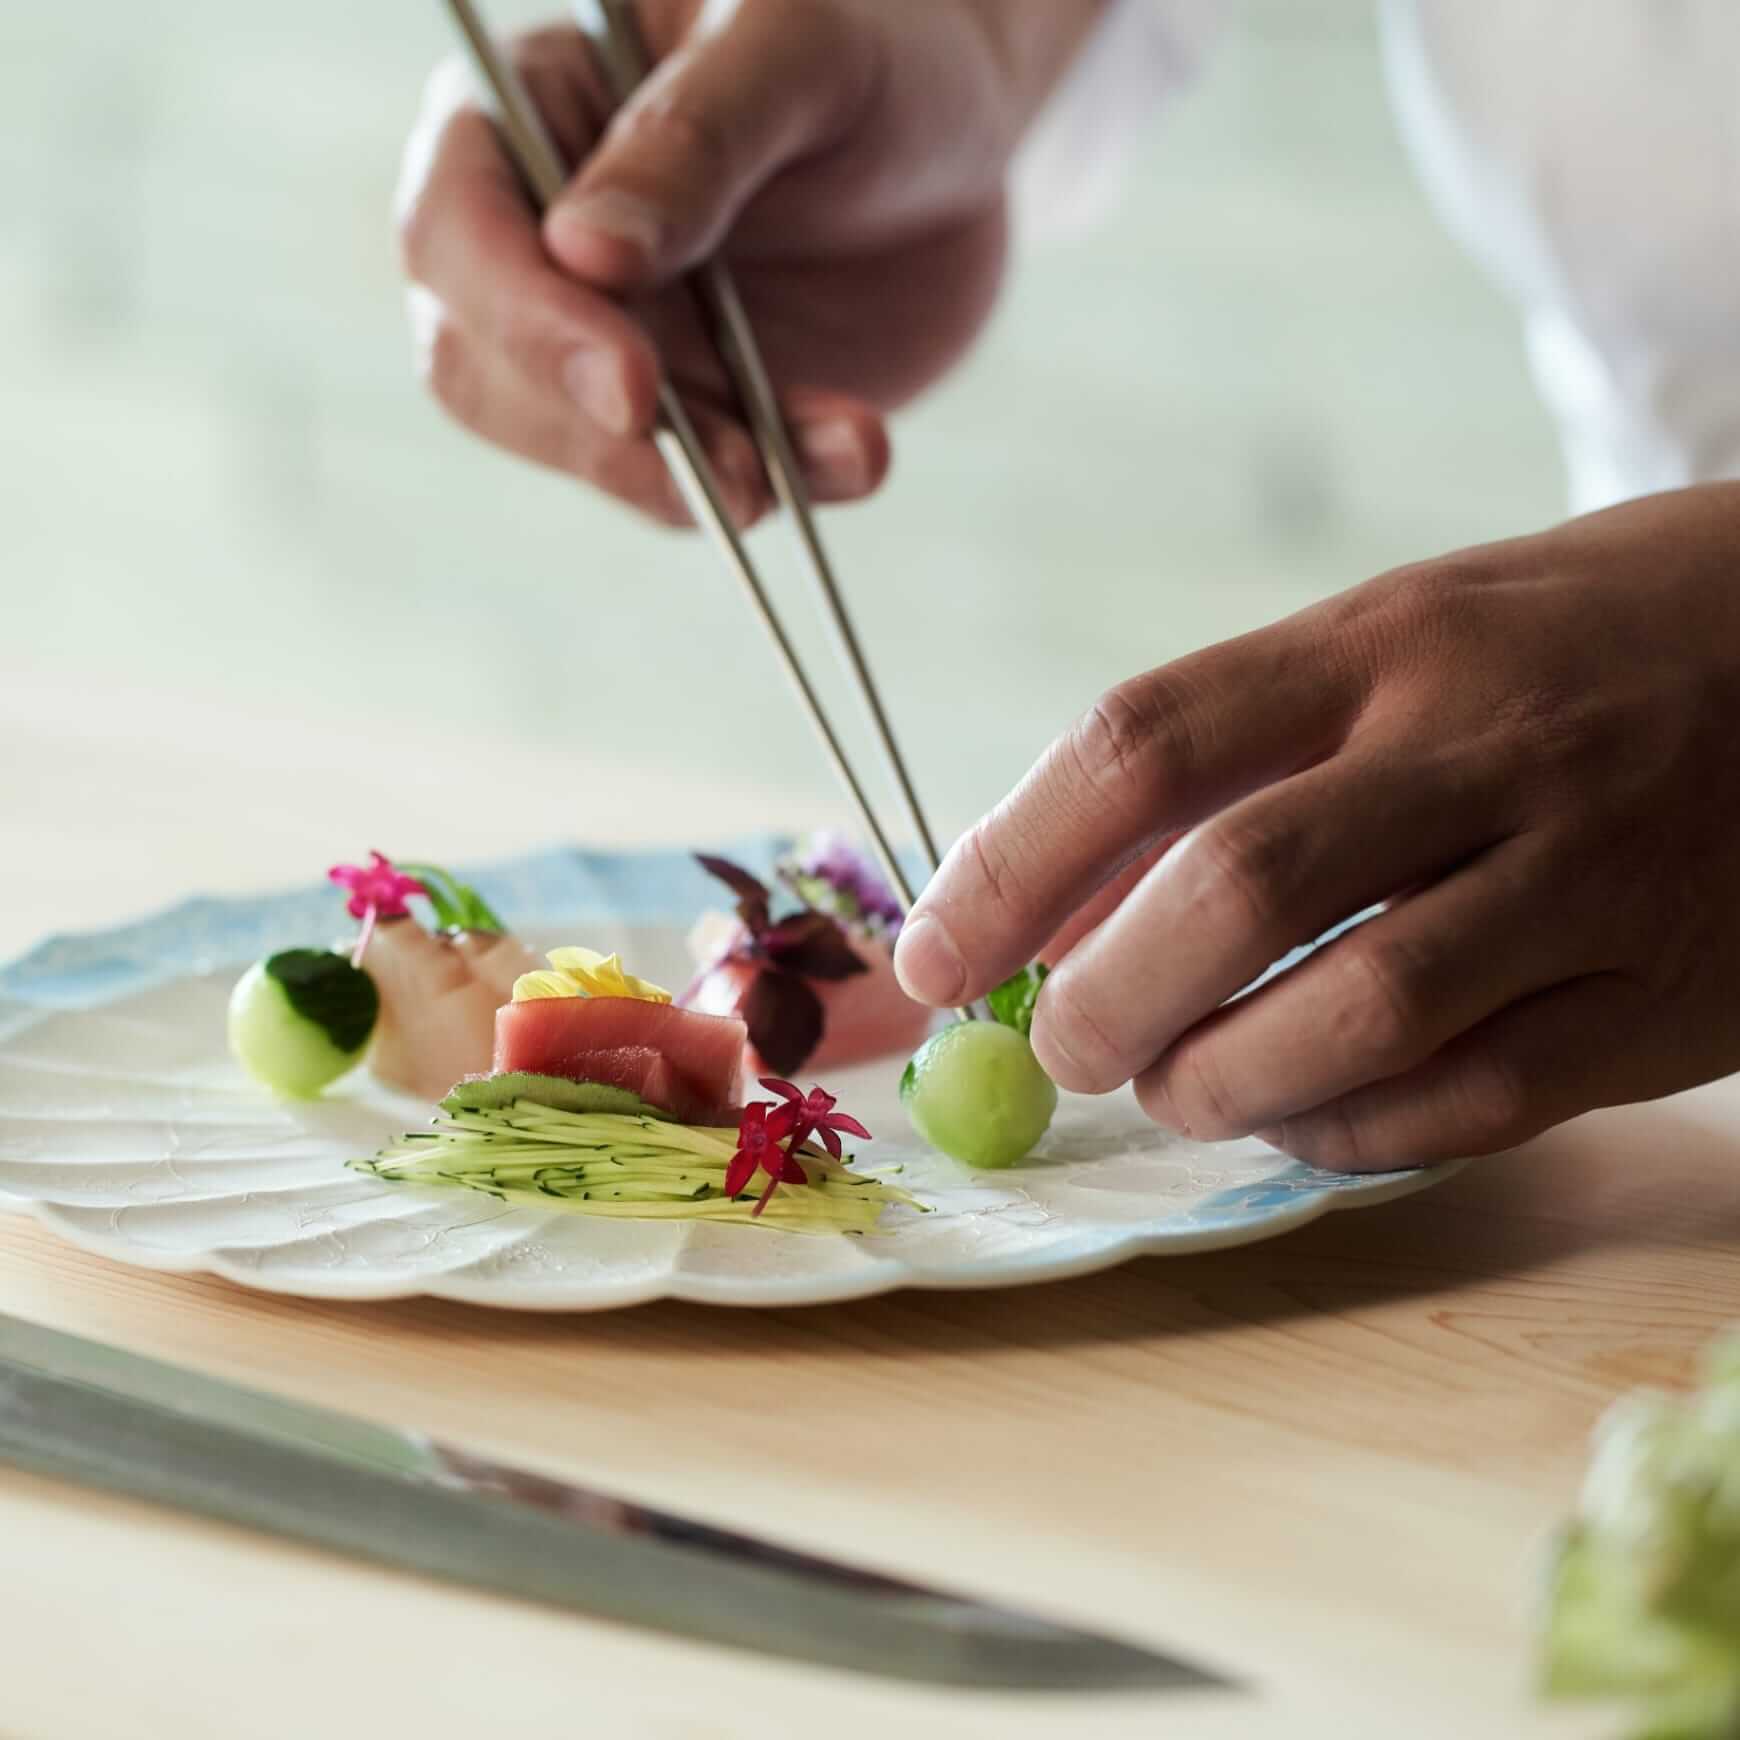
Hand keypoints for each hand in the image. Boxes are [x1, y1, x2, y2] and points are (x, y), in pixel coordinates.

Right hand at [395, 0, 1098, 526]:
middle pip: (487, 369)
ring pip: (591, 448)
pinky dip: (783, 483)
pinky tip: (860, 451)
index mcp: (525, 114)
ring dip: (702, 481)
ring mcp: (607, 338)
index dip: (527, 322)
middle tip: (734, 473)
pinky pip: (701, 481)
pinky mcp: (686, 410)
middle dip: (605, 440)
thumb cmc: (874, 46)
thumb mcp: (799, 52)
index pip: (456, 230)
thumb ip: (695, 138)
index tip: (631, 387)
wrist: (959, 140)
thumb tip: (583, 251)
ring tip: (838, 453)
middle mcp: (538, 241)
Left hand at [895, 484, 1739, 1168]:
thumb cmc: (1559, 645)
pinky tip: (1296, 1117)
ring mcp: (1587, 877)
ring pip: (1358, 1014)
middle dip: (1105, 996)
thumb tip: (1045, 910)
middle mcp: (1485, 747)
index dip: (1007, 865)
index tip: (929, 957)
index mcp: (1388, 641)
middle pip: (1237, 887)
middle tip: (1061, 1044)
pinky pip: (1466, 1105)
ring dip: (1219, 1080)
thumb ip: (1232, 760)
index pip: (1145, 744)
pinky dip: (1342, 1133)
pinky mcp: (1659, 1002)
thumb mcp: (1396, 640)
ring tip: (1175, 1084)